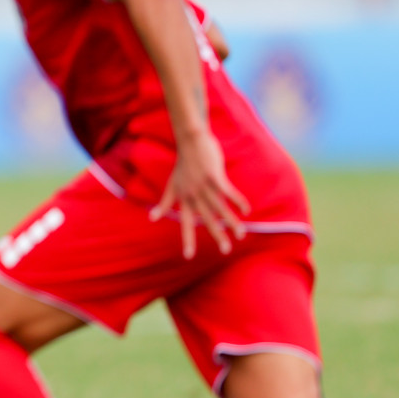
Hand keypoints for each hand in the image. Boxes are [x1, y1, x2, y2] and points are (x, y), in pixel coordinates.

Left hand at [149, 131, 250, 258]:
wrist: (190, 141)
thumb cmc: (183, 164)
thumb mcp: (171, 185)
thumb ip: (164, 203)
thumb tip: (151, 219)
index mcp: (184, 199)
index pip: (184, 223)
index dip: (186, 239)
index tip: (188, 256)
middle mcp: (193, 195)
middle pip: (206, 219)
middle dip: (216, 235)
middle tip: (225, 251)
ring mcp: (204, 185)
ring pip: (219, 208)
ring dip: (231, 222)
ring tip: (241, 235)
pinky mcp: (214, 175)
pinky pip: (228, 191)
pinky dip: (237, 201)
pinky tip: (246, 210)